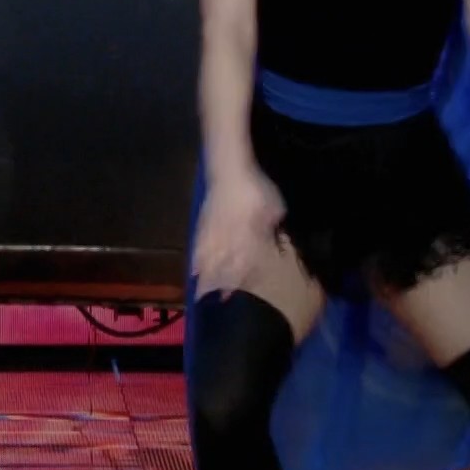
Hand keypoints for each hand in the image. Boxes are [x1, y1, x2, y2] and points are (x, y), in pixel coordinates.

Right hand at [192, 168, 284, 298]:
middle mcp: (229, 235)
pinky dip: (197, 260)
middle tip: (221, 301)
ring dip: (207, 276)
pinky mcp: (204, 225)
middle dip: (224, 283)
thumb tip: (275, 240)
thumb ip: (273, 226)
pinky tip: (194, 271)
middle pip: (226, 263)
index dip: (243, 277)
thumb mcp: (274, 207)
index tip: (241, 293)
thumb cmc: (257, 187)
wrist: (230, 168)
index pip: (247, 259)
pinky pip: (199, 246)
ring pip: (210, 258)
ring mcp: (214, 231)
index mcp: (248, 231)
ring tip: (203, 294)